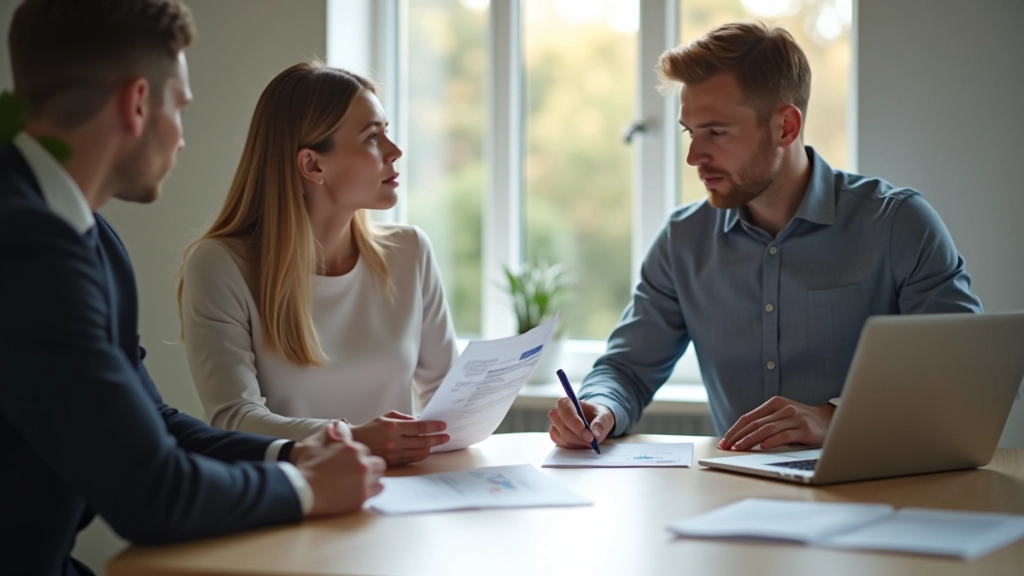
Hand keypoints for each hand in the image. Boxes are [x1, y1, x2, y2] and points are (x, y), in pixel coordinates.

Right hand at [290, 420, 385, 517]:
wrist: (302, 490)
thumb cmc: (308, 466)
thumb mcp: (318, 444)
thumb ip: (333, 433)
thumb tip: (339, 423)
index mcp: (353, 449)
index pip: (366, 450)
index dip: (359, 456)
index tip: (351, 461)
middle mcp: (362, 464)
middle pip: (378, 463)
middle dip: (371, 465)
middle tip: (359, 471)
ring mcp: (364, 481)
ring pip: (379, 477)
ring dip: (372, 478)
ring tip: (360, 482)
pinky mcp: (362, 497)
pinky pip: (378, 490)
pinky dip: (372, 490)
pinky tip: (362, 490)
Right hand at [350, 411, 448, 466]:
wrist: (355, 444)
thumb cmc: (372, 428)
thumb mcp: (386, 417)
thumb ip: (404, 418)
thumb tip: (421, 421)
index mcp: (393, 427)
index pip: (419, 427)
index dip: (434, 427)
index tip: (443, 426)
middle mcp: (394, 441)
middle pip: (422, 441)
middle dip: (437, 439)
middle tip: (446, 436)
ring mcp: (393, 454)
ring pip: (419, 452)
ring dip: (430, 447)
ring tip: (436, 443)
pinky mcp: (393, 463)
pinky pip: (412, 459)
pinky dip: (421, 454)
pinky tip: (425, 450)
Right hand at [547, 398, 614, 448]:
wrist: (595, 423)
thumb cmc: (598, 416)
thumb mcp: (605, 416)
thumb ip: (602, 422)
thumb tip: (596, 432)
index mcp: (569, 403)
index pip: (564, 408)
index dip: (574, 421)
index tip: (588, 433)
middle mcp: (559, 413)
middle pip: (562, 425)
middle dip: (578, 436)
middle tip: (592, 440)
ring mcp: (557, 425)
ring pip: (562, 437)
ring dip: (577, 442)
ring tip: (590, 442)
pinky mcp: (557, 437)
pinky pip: (562, 444)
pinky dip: (573, 447)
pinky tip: (582, 444)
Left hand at [718, 396, 835, 450]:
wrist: (831, 420)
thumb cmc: (802, 420)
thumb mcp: (782, 416)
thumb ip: (766, 422)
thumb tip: (741, 438)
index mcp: (775, 403)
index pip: (748, 417)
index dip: (734, 430)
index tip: (724, 442)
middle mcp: (784, 408)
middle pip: (755, 424)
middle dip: (738, 437)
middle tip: (726, 448)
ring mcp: (795, 418)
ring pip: (767, 429)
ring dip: (750, 440)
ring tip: (739, 448)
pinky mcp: (806, 429)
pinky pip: (785, 435)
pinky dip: (772, 441)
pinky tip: (763, 447)